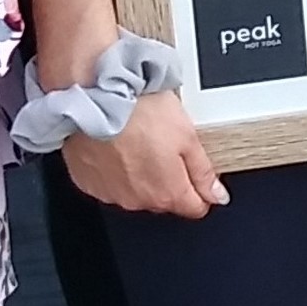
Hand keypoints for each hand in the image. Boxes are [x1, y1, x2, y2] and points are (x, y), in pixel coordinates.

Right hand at [62, 88, 226, 219]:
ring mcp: (112, 194)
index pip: (195, 207)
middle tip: (164, 144)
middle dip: (169, 177)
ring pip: (136, 191)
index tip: (198, 173)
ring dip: (140, 173)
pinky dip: (115, 169)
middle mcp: (139, 200)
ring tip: (137, 140)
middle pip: (165, 199)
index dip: (202, 189)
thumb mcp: (187, 136)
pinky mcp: (89, 183)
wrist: (94, 98)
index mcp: (167, 193)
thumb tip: (217, 195)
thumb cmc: (138, 112)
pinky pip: (110, 183)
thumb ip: (204, 172)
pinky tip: (116, 146)